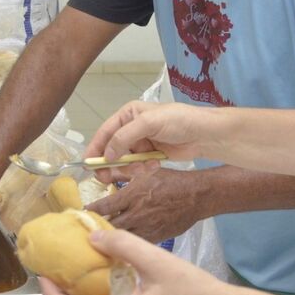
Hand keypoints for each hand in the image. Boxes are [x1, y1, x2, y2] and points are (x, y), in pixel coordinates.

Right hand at [84, 101, 211, 164]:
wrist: (206, 135)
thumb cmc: (178, 121)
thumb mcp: (148, 123)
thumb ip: (124, 137)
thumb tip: (106, 155)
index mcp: (127, 115)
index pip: (104, 133)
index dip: (95, 149)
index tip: (88, 165)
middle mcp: (131, 129)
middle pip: (111, 150)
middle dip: (111, 164)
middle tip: (107, 179)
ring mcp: (141, 143)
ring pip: (124, 161)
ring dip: (131, 168)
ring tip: (145, 167)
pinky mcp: (150, 156)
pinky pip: (138, 167)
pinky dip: (144, 169)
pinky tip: (156, 164)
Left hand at [85, 166, 206, 242]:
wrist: (197, 196)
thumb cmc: (171, 181)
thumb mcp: (146, 172)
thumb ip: (125, 175)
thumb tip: (106, 176)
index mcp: (133, 196)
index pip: (105, 206)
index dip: (91, 212)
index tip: (80, 214)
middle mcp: (138, 214)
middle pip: (111, 227)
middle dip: (98, 229)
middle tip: (86, 230)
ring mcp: (148, 228)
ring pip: (123, 239)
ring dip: (112, 239)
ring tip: (100, 241)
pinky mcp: (158, 238)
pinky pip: (138, 244)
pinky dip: (128, 247)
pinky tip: (121, 248)